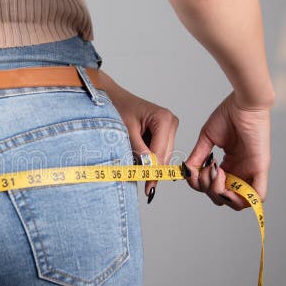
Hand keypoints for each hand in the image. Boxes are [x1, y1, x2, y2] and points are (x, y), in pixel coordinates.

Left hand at [106, 83, 178, 201]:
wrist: (114, 97)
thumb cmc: (118, 108)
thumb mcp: (125, 131)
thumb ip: (138, 150)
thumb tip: (148, 168)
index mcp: (164, 119)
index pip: (161, 152)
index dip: (153, 171)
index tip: (148, 187)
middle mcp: (171, 122)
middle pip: (165, 156)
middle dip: (152, 169)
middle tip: (144, 187)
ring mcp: (170, 126)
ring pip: (163, 155)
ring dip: (150, 163)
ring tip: (134, 164)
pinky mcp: (166, 131)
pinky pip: (160, 150)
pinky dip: (149, 157)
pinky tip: (138, 155)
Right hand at [184, 91, 270, 209]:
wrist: (242, 102)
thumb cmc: (229, 114)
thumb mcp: (207, 139)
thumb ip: (197, 157)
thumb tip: (187, 172)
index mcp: (228, 165)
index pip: (213, 188)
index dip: (200, 185)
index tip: (194, 170)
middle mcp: (239, 171)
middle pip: (223, 198)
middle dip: (208, 190)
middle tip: (206, 169)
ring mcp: (250, 171)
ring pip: (238, 203)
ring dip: (222, 195)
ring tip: (215, 174)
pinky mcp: (260, 167)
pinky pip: (258, 195)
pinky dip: (242, 199)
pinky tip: (226, 183)